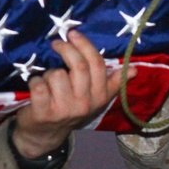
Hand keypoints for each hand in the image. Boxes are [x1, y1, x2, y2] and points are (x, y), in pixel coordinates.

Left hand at [11, 30, 130, 157]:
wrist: (45, 134)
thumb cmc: (69, 107)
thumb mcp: (94, 97)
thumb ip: (113, 82)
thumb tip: (135, 69)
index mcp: (100, 96)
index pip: (98, 64)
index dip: (85, 45)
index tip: (73, 33)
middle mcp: (85, 104)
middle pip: (78, 66)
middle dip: (66, 49)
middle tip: (57, 43)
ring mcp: (65, 110)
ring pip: (56, 74)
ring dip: (48, 73)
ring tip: (48, 81)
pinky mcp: (44, 113)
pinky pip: (39, 84)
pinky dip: (34, 82)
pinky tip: (36, 88)